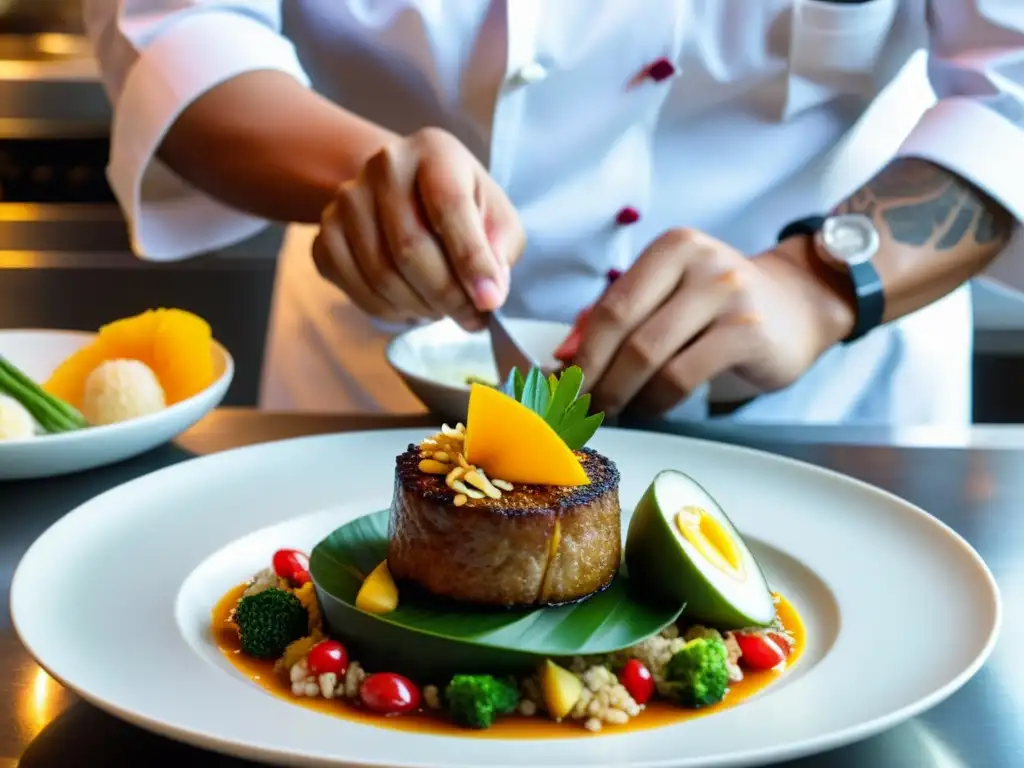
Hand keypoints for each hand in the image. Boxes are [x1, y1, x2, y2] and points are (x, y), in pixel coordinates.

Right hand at [311, 128, 524, 329]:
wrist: (402, 188)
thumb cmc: (460, 202)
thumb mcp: (495, 213)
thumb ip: (499, 248)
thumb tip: (487, 292)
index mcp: (434, 151)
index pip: (450, 206)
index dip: (471, 260)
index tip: (489, 302)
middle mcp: (384, 167)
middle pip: (410, 247)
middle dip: (447, 295)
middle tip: (472, 318)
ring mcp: (347, 200)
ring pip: (382, 275)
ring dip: (420, 307)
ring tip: (443, 310)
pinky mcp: (326, 233)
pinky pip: (356, 288)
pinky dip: (390, 311)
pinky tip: (412, 307)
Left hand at [569, 229, 855, 414]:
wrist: (800, 306)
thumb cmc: (720, 306)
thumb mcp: (670, 297)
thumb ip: (618, 317)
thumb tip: (563, 356)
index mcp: (672, 247)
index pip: (611, 305)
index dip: (581, 352)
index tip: (562, 385)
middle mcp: (700, 262)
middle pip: (625, 330)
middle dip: (595, 377)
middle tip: (580, 408)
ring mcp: (728, 295)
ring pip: (650, 356)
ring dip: (622, 394)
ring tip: (612, 412)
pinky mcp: (748, 332)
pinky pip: (683, 376)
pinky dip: (656, 401)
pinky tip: (649, 410)